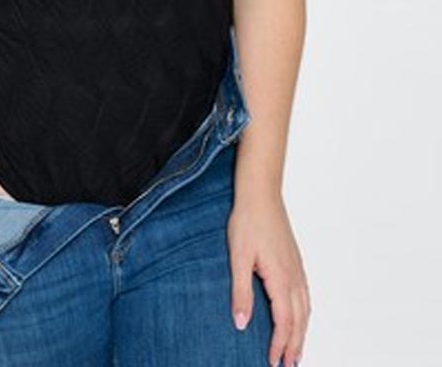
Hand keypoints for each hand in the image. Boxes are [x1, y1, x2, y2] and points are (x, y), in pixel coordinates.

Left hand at [227, 189, 310, 366]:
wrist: (261, 193)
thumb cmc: (248, 221)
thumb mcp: (238, 257)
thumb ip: (241, 292)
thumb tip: (242, 323)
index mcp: (280, 278)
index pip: (284, 322)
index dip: (280, 345)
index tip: (274, 362)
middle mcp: (294, 276)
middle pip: (299, 320)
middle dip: (295, 346)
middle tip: (290, 366)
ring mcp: (298, 268)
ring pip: (305, 309)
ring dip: (302, 332)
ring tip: (296, 350)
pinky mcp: (296, 261)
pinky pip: (305, 295)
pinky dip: (304, 314)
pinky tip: (299, 317)